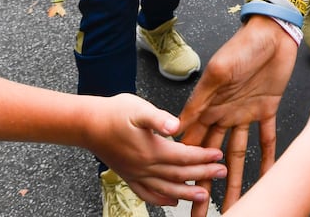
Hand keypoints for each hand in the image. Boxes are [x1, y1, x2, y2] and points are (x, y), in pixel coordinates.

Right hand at [86, 95, 226, 208]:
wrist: (87, 125)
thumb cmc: (113, 112)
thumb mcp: (138, 108)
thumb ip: (158, 118)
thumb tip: (176, 125)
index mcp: (152, 150)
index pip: (184, 157)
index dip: (203, 157)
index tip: (219, 156)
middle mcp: (145, 167)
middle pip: (180, 175)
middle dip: (203, 174)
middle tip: (222, 173)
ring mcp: (136, 174)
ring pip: (166, 189)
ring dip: (186, 194)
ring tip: (204, 196)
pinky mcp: (128, 176)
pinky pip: (147, 194)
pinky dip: (161, 200)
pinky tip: (172, 201)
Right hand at [178, 17, 298, 214]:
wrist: (273, 32)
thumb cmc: (242, 46)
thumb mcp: (219, 70)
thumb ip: (202, 99)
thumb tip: (180, 126)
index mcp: (208, 106)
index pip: (192, 143)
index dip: (185, 166)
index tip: (178, 191)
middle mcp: (223, 114)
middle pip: (211, 156)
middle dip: (203, 183)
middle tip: (198, 213)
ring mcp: (244, 114)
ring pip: (237, 155)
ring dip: (233, 180)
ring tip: (231, 207)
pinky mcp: (266, 109)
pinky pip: (267, 140)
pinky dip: (268, 159)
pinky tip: (268, 179)